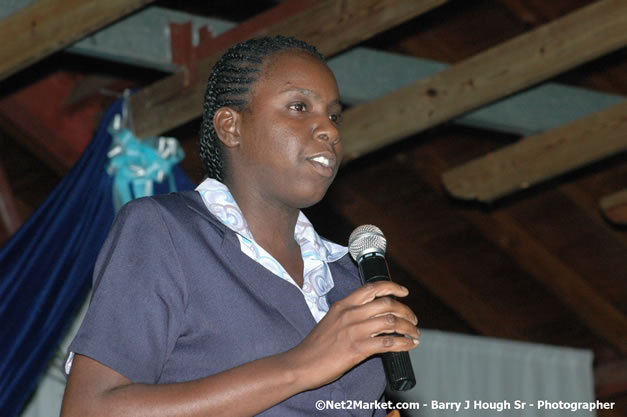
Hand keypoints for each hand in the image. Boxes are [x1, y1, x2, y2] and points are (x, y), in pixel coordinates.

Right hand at [284, 281, 418, 389]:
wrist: (301, 364)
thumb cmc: (316, 346)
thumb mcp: (331, 320)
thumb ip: (350, 315)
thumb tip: (373, 316)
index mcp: (343, 305)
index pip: (372, 288)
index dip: (392, 287)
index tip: (404, 292)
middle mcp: (350, 314)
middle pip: (387, 304)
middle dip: (406, 310)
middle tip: (413, 319)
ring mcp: (354, 331)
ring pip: (391, 321)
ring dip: (408, 327)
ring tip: (415, 334)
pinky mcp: (357, 349)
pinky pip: (388, 342)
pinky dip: (403, 343)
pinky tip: (409, 345)